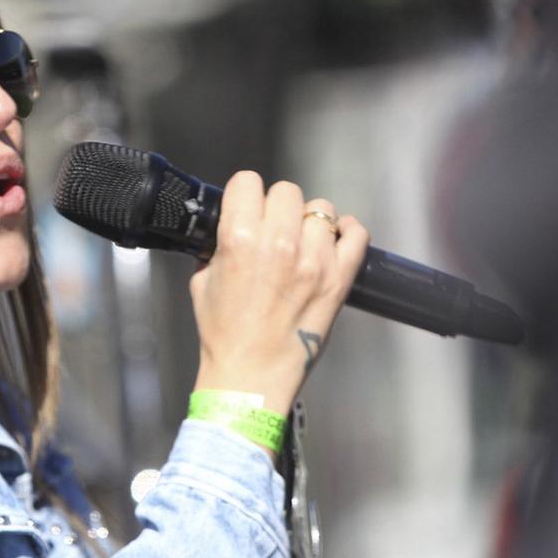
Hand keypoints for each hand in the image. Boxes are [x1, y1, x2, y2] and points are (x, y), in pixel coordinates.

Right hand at [189, 172, 368, 418]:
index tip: (246, 208)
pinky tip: (333, 241)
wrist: (251, 374)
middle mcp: (278, 243)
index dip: (244, 195)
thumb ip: (215, 248)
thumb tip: (229, 227)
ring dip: (309, 221)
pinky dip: (346, 232)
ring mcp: (313, 260)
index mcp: (238, 239)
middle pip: (286, 191)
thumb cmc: (224, 334)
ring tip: (301, 242)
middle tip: (273, 229)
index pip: (247, 183)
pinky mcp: (339, 278)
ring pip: (320, 208)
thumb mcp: (201, 282)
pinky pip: (356, 233)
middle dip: (276, 207)